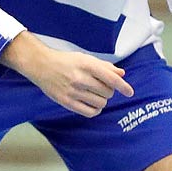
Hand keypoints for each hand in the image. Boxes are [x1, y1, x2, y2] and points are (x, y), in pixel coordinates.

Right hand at [6, 37, 133, 117]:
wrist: (41, 65)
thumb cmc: (66, 61)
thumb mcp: (85, 58)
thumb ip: (105, 66)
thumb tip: (122, 74)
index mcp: (87, 65)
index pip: (111, 79)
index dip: (123, 87)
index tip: (130, 92)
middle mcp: (80, 78)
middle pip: (108, 92)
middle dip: (109, 91)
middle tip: (102, 87)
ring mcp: (73, 91)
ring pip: (100, 102)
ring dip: (102, 100)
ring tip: (96, 94)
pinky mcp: (66, 102)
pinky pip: (89, 112)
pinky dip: (96, 110)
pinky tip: (94, 104)